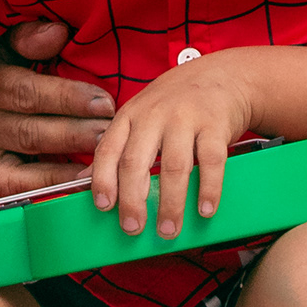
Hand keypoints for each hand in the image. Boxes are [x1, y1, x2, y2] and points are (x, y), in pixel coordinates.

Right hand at [0, 20, 114, 194]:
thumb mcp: (6, 41)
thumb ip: (29, 37)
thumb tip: (57, 33)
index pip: (26, 93)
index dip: (67, 99)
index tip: (105, 104)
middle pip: (29, 132)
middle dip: (75, 134)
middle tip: (110, 135)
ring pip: (23, 163)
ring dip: (65, 167)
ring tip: (100, 164)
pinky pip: (15, 187)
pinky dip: (47, 186)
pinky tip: (78, 182)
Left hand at [88, 55, 257, 241]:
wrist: (223, 75)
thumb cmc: (176, 102)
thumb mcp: (140, 116)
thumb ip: (116, 147)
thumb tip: (82, 182)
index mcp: (131, 115)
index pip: (108, 149)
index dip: (102, 179)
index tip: (103, 206)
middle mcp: (155, 114)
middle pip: (136, 161)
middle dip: (132, 200)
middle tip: (133, 228)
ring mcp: (186, 118)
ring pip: (174, 166)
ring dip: (170, 204)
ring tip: (168, 230)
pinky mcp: (216, 124)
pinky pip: (211, 161)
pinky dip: (208, 188)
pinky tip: (205, 209)